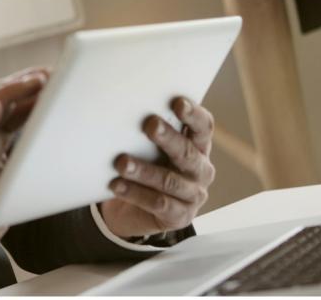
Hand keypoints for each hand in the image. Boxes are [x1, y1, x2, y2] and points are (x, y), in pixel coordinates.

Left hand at [99, 97, 215, 238]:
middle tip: (150, 124)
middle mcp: (201, 170)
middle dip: (168, 138)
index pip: (204, 127)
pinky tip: (116, 185)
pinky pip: (158, 203)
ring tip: (122, 162)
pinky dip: (135, 193)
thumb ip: (150, 132)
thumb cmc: (147, 166)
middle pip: (187, 153)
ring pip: (169, 181)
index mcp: (198, 147)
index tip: (177, 102)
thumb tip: (126, 106)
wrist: (135, 210)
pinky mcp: (180, 217)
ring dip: (144, 170)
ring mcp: (193, 196)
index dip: (193, 115)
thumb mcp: (152, 148)